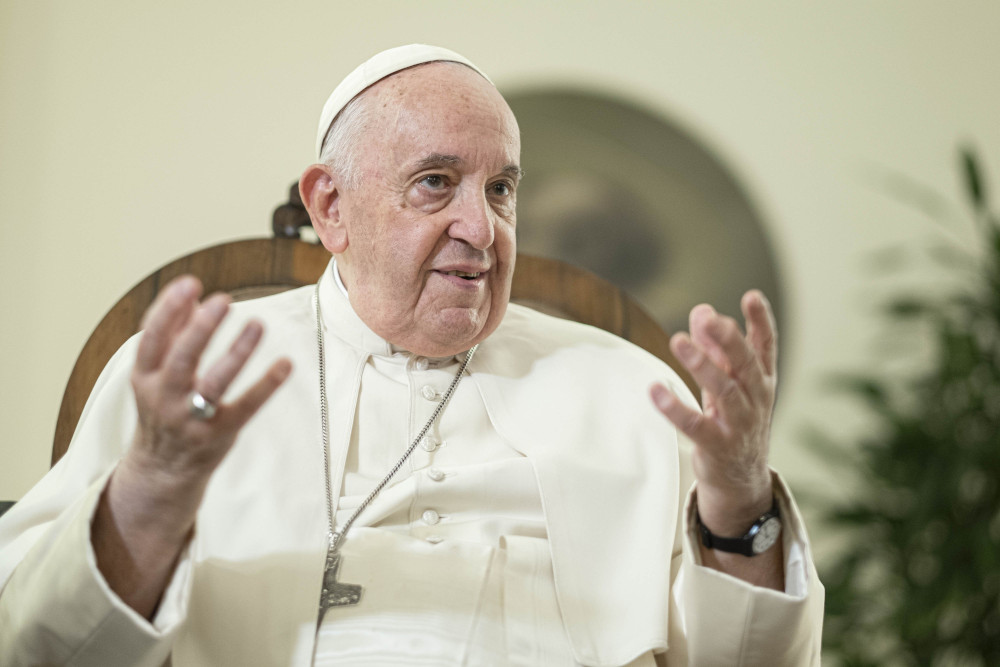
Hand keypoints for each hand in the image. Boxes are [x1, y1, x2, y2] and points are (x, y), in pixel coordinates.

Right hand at [93, 275, 291, 616]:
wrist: (162, 470)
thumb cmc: (163, 407)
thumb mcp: (156, 373)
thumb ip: (171, 333)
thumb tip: (191, 294)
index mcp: (144, 377)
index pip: (152, 339)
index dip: (168, 310)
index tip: (191, 283)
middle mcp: (164, 398)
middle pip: (181, 359)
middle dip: (201, 328)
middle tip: (223, 300)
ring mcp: (191, 419)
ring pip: (214, 383)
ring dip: (236, 353)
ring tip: (257, 323)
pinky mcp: (220, 434)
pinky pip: (246, 407)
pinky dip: (266, 385)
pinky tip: (285, 363)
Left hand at [650, 290, 776, 535]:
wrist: (740, 479)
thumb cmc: (733, 420)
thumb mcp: (729, 383)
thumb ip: (716, 348)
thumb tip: (702, 310)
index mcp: (762, 381)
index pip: (766, 347)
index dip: (762, 322)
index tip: (752, 296)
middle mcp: (755, 401)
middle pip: (747, 365)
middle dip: (729, 339)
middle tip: (709, 317)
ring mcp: (738, 425)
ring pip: (724, 390)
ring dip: (701, 364)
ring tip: (678, 340)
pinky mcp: (716, 446)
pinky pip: (695, 425)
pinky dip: (675, 408)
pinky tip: (655, 391)